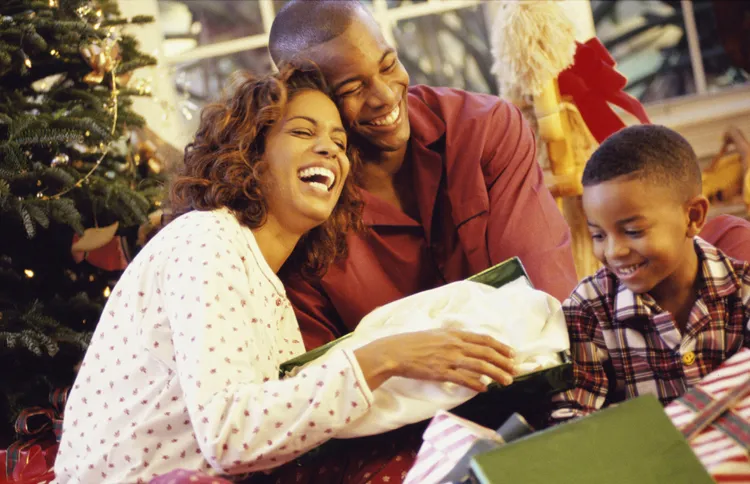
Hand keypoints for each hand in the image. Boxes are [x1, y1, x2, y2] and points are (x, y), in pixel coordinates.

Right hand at [354, 329, 517, 391]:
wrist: (395, 352)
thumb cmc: (413, 343)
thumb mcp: (435, 334)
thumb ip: (452, 338)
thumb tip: (466, 343)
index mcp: (454, 334)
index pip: (483, 339)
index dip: (500, 346)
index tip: (511, 353)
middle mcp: (454, 344)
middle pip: (486, 353)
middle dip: (503, 362)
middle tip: (515, 370)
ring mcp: (448, 358)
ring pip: (479, 366)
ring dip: (496, 374)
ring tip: (507, 381)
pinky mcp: (441, 372)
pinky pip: (463, 379)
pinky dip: (476, 384)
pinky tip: (484, 388)